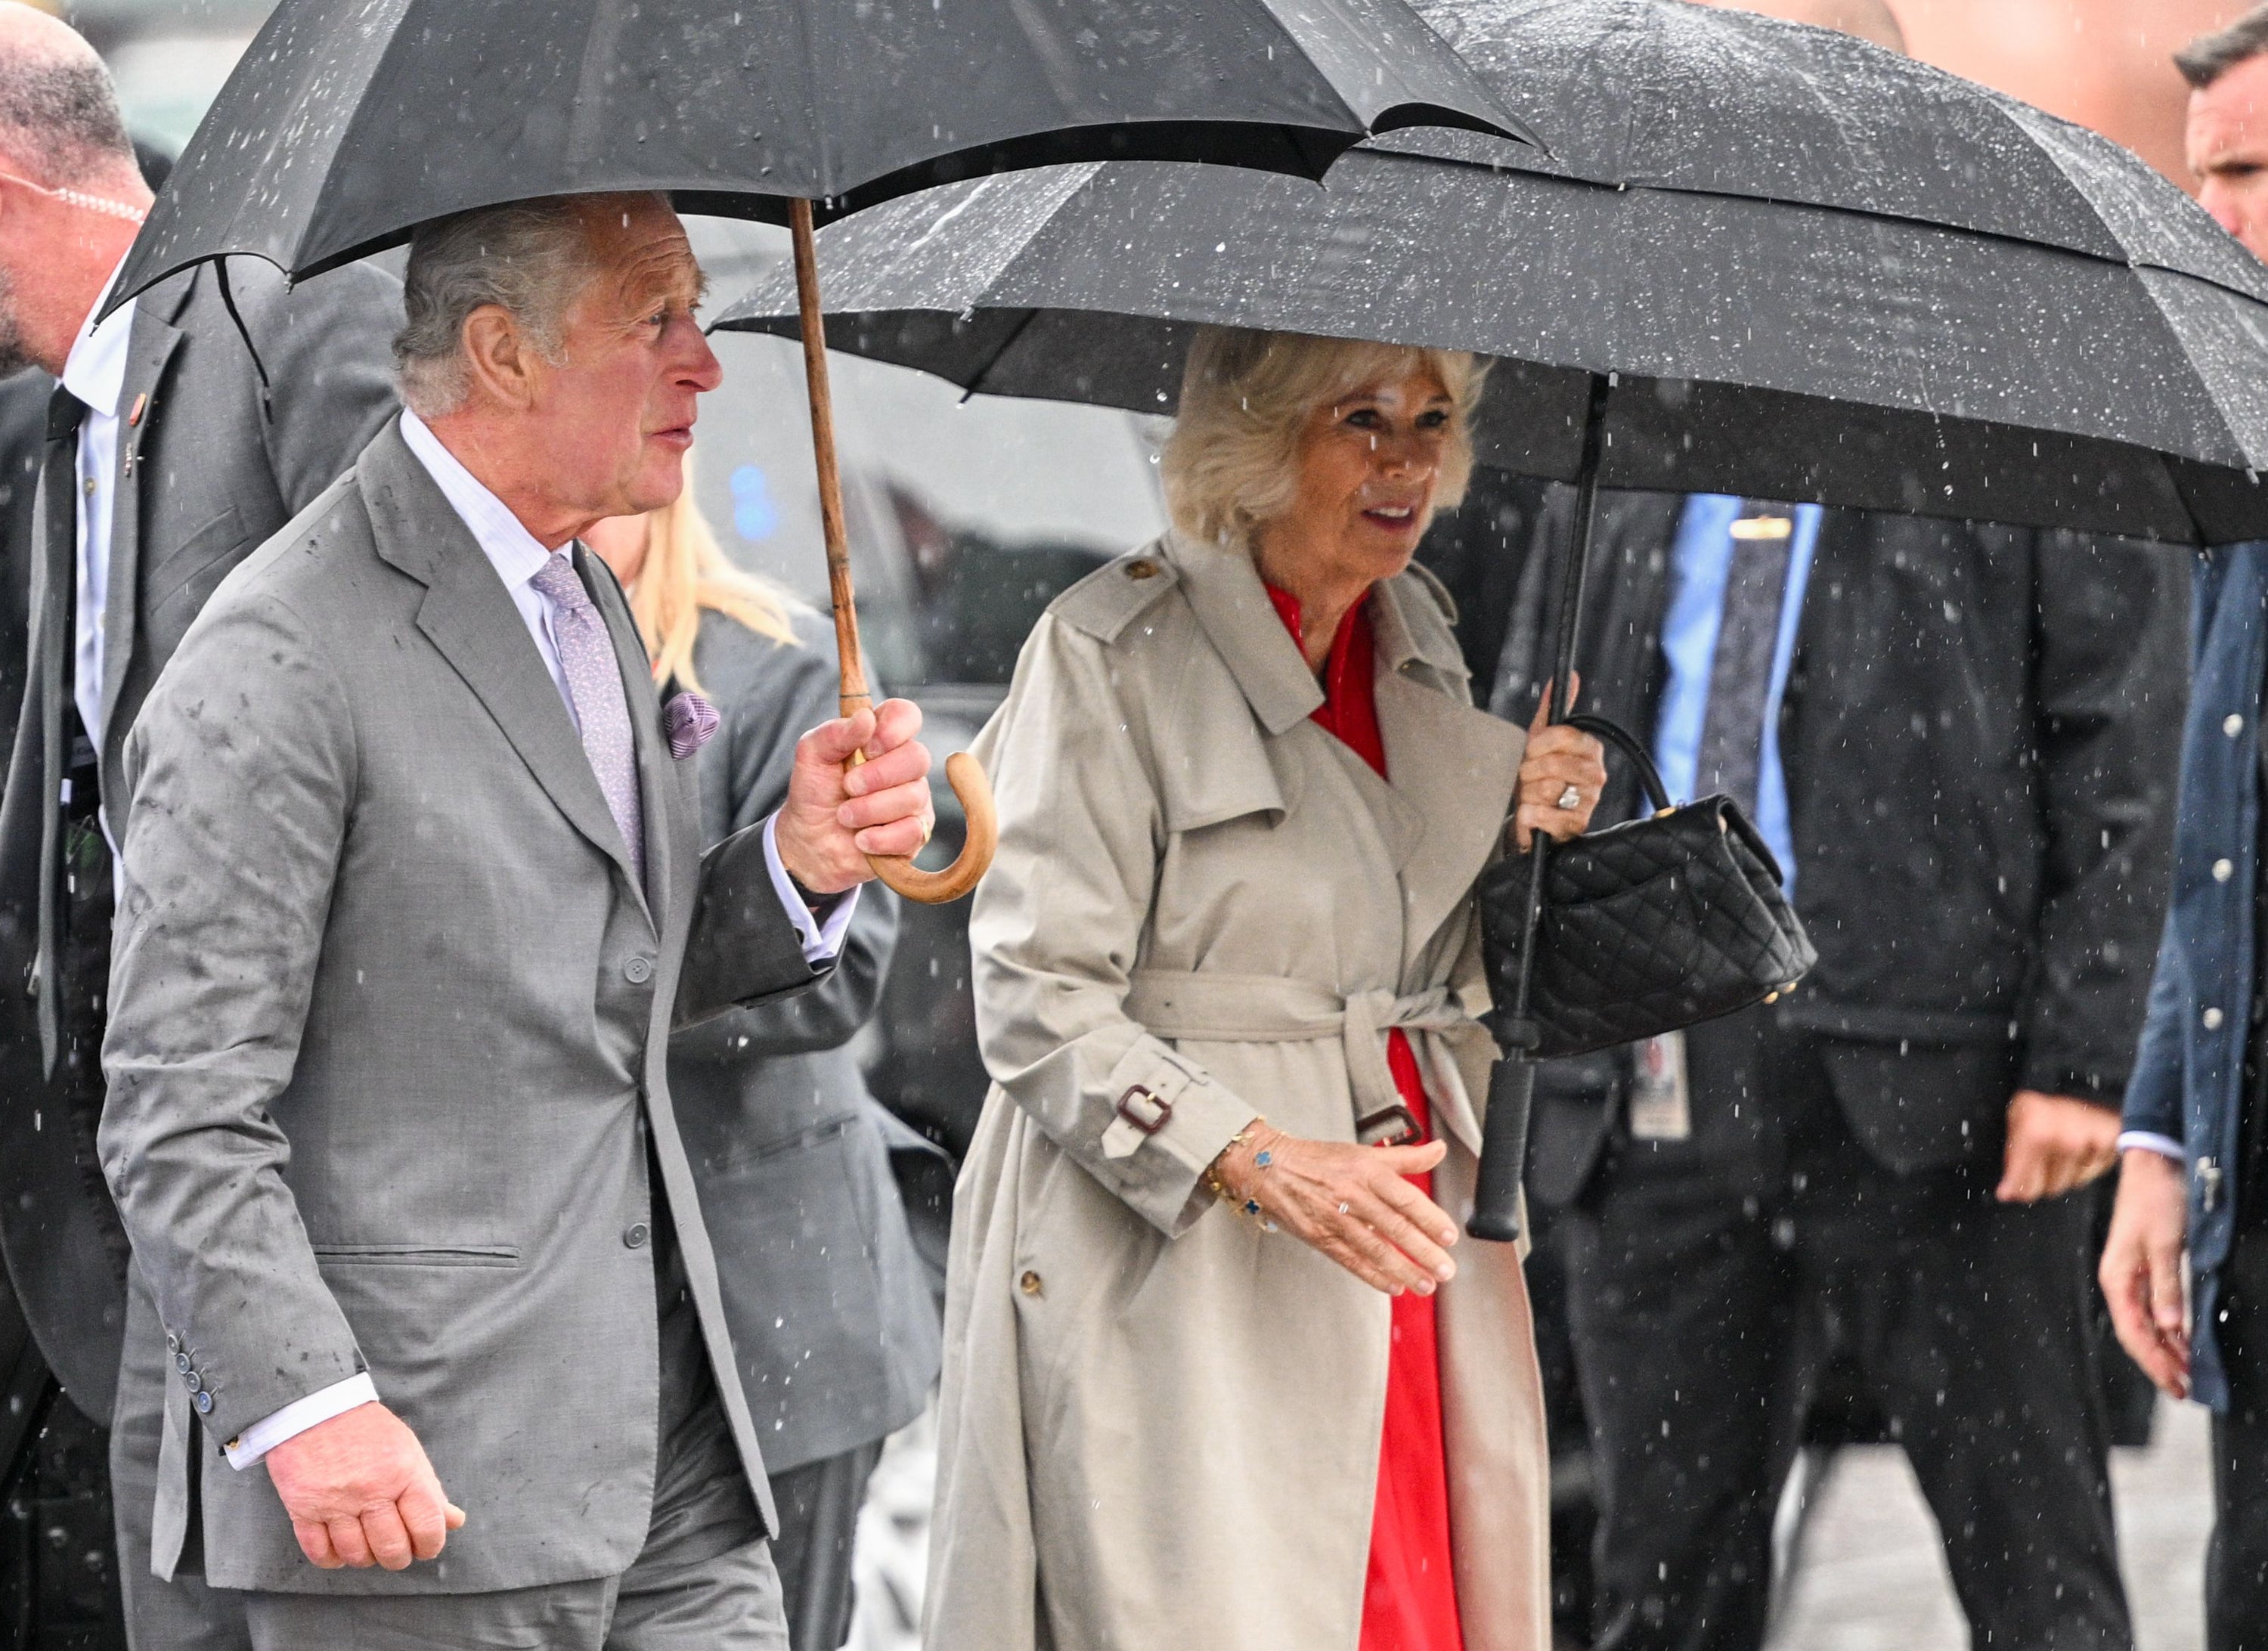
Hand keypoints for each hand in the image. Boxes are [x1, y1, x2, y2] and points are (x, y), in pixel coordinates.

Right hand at [263, 1401, 464, 1570]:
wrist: (316, 1407)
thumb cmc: (368, 1431)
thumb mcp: (408, 1451)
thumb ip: (430, 1490)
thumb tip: (455, 1520)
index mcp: (403, 1474)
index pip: (426, 1527)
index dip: (430, 1545)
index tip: (426, 1546)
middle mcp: (370, 1491)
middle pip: (390, 1549)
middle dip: (398, 1557)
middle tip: (397, 1550)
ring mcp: (335, 1502)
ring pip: (356, 1555)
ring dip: (366, 1558)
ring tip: (369, 1546)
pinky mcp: (303, 1509)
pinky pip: (319, 1552)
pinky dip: (332, 1559)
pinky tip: (340, 1550)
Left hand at [775, 698, 934, 894]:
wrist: (810, 843)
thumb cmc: (815, 794)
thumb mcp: (811, 757)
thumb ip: (834, 733)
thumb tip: (866, 718)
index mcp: (881, 738)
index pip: (906, 715)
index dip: (893, 728)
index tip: (866, 747)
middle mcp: (904, 765)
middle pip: (917, 757)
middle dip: (878, 775)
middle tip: (848, 786)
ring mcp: (914, 799)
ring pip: (913, 796)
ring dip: (870, 809)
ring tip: (845, 816)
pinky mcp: (915, 833)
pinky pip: (912, 831)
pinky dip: (880, 837)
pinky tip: (861, 839)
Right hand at [1209, 1121, 1458, 1295]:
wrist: (1268, 1166)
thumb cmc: (1318, 1160)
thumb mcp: (1362, 1152)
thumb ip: (1405, 1156)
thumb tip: (1438, 1150)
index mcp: (1366, 1170)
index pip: (1405, 1197)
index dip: (1430, 1218)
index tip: (1450, 1236)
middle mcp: (1352, 1193)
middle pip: (1394, 1227)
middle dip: (1423, 1251)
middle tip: (1445, 1270)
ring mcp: (1334, 1217)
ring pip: (1375, 1248)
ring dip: (1403, 1270)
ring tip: (1426, 1284)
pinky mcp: (1320, 1236)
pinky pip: (1351, 1260)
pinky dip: (1373, 1276)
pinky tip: (1393, 1286)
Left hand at [1515, 676, 1606, 850]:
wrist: (1530, 815)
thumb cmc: (1537, 775)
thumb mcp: (1540, 739)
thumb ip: (1552, 709)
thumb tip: (1571, 677)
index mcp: (1588, 749)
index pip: (1566, 734)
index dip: (1540, 743)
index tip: (1529, 750)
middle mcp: (1595, 773)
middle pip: (1555, 763)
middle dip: (1531, 771)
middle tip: (1528, 777)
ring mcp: (1589, 800)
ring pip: (1549, 788)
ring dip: (1529, 793)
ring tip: (1531, 795)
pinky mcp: (1578, 825)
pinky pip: (1548, 815)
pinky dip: (1531, 815)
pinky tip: (1531, 813)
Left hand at [1996, 1089, 2120, 1202]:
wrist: (2079, 1081)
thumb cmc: (2043, 1103)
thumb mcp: (2015, 1119)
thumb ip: (2010, 1158)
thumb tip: (2005, 1192)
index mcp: (2037, 1135)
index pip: (2026, 1186)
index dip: (2017, 1190)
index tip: (2011, 1191)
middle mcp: (2066, 1141)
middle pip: (2050, 1189)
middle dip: (2041, 1179)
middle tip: (2039, 1159)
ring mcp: (2092, 1144)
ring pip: (2072, 1183)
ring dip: (2063, 1171)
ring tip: (2060, 1148)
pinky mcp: (2111, 1145)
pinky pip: (2093, 1173)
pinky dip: (2084, 1165)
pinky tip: (2078, 1147)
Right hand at [2098, 1147, 2190, 1398]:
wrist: (2157, 1163)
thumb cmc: (2155, 1198)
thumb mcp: (2165, 1243)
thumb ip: (2167, 1286)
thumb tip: (2170, 1327)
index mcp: (2117, 1278)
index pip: (2134, 1333)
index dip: (2155, 1362)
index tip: (2178, 1385)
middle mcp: (2121, 1281)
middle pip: (2138, 1334)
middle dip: (2160, 1363)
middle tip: (2186, 1388)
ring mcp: (2134, 1275)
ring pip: (2148, 1324)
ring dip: (2167, 1349)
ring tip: (2188, 1370)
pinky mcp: (2149, 1267)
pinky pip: (2157, 1309)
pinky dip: (2171, 1329)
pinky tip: (2184, 1339)